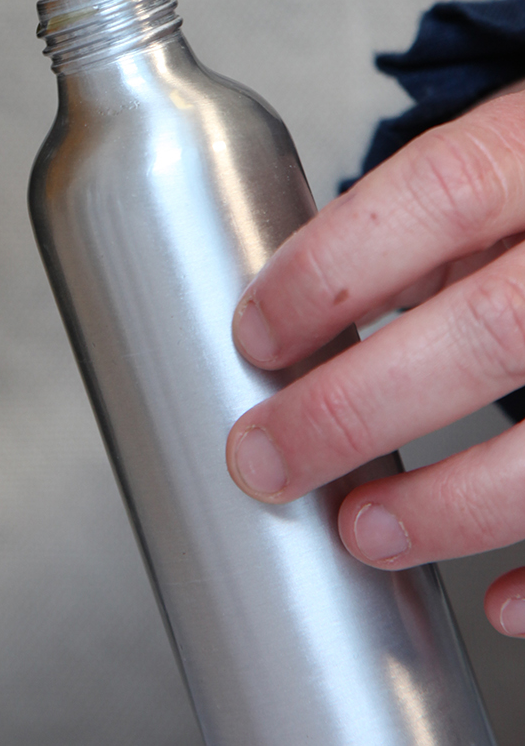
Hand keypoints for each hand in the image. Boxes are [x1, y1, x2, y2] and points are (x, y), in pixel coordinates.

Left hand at [224, 86, 524, 637]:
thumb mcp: (496, 156)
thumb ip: (419, 223)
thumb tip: (299, 310)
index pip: (438, 196)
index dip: (338, 269)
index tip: (258, 334)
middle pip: (489, 330)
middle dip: (359, 407)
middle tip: (270, 457)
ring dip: (450, 502)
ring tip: (364, 530)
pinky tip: (495, 597)